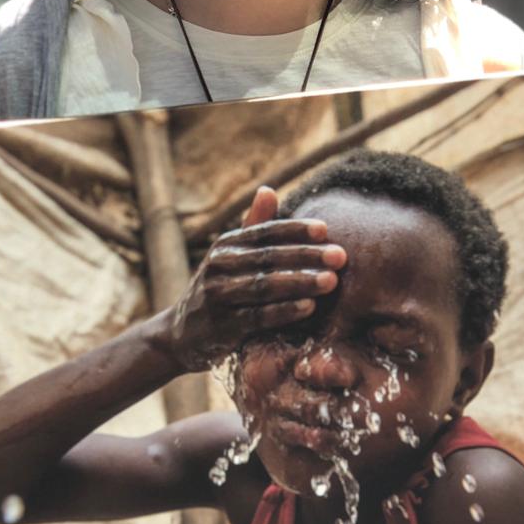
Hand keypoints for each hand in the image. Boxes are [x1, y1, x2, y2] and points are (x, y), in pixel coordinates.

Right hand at [160, 185, 345, 371]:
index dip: (295, 230)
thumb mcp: (231, 256)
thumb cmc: (220, 289)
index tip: (325, 230)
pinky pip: (257, 317)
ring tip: (330, 281)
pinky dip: (283, 311)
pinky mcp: (221, 327)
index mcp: (226, 245)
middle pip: (268, 257)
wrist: (183, 334)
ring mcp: (217, 296)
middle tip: (340, 256)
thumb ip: (253, 226)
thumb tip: (269, 189)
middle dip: (307, 256)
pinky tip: (309, 307)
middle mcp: (218, 266)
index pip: (264, 232)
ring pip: (264, 286)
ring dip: (300, 282)